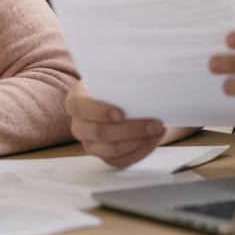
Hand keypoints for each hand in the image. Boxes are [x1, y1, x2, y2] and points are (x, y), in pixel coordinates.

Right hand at [66, 81, 196, 166]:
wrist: (119, 98)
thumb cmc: (115, 85)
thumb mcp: (113, 76)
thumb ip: (120, 76)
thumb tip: (141, 75)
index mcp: (76, 100)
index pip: (80, 107)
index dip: (99, 112)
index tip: (121, 113)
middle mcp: (79, 125)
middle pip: (99, 132)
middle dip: (130, 129)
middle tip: (154, 123)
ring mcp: (90, 144)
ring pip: (112, 149)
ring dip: (139, 141)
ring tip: (158, 129)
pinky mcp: (105, 156)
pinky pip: (122, 159)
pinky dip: (141, 150)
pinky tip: (154, 138)